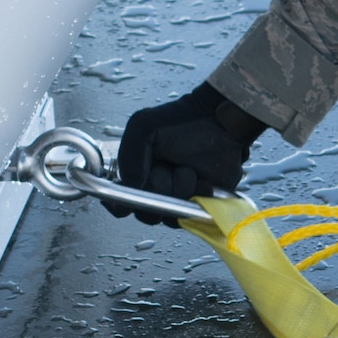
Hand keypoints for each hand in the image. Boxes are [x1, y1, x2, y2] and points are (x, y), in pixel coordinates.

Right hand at [112, 82, 264, 225]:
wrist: (219, 122)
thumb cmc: (182, 121)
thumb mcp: (143, 126)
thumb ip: (129, 156)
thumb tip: (130, 187)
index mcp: (135, 174)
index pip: (119, 203)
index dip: (124, 203)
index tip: (138, 188)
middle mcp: (153, 191)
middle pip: (144, 212)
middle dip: (158, 189)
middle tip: (167, 169)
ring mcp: (175, 200)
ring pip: (169, 214)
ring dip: (180, 189)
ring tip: (188, 169)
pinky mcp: (197, 205)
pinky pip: (192, 215)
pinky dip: (198, 196)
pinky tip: (203, 180)